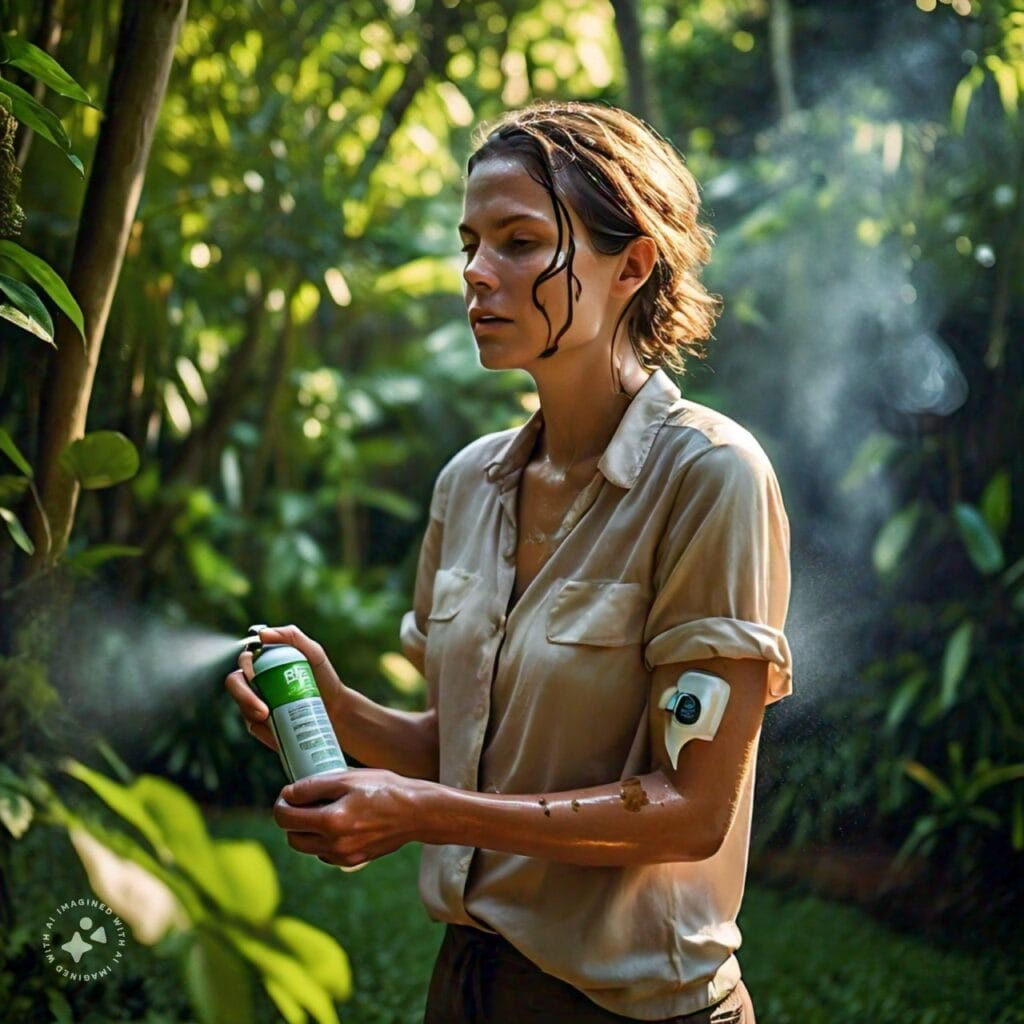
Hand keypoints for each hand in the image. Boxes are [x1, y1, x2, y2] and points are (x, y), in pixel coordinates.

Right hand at [223, 623, 344, 752]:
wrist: (335, 709)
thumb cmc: (323, 678)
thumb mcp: (313, 652)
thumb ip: (291, 636)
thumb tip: (262, 635)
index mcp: (264, 662)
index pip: (244, 661)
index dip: (246, 668)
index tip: (257, 677)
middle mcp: (255, 681)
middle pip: (234, 684)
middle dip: (243, 695)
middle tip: (263, 707)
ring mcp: (256, 703)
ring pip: (242, 706)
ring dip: (252, 712)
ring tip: (271, 717)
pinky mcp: (261, 724)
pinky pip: (253, 726)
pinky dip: (261, 728)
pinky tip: (275, 729)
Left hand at [273, 768, 431, 867]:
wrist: (416, 812)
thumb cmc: (385, 789)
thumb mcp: (348, 778)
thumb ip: (313, 786)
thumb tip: (288, 795)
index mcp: (331, 821)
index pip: (285, 818)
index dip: (281, 803)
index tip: (288, 793)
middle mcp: (334, 845)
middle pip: (292, 838)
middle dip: (290, 819)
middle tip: (302, 801)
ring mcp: (344, 857)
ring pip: (307, 848)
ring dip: (305, 830)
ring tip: (321, 810)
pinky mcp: (353, 861)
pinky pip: (324, 853)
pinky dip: (322, 840)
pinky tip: (337, 822)